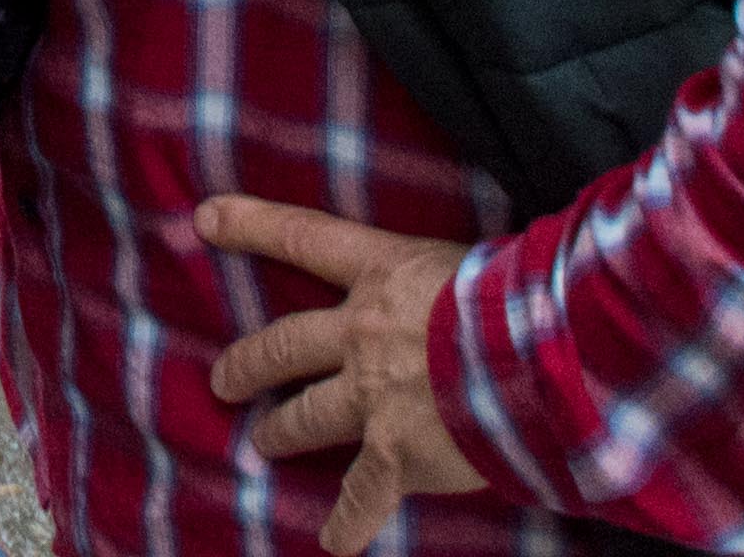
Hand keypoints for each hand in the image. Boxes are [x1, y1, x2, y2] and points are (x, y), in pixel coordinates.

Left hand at [196, 198, 491, 553]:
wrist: (538, 356)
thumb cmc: (521, 297)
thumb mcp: (473, 261)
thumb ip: (447, 278)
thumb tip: (472, 286)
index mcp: (382, 274)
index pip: (303, 237)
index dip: (250, 225)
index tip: (205, 219)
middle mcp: (362, 334)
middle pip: (286, 345)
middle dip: (249, 362)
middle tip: (224, 378)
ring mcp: (372, 397)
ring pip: (307, 416)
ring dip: (281, 431)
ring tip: (264, 442)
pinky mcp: (394, 454)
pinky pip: (362, 496)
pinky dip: (348, 522)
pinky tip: (335, 541)